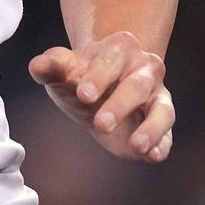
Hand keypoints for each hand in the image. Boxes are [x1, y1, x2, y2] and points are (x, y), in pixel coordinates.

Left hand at [29, 32, 173, 161]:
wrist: (101, 88)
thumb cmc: (81, 76)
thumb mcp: (64, 70)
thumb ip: (52, 66)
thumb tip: (37, 65)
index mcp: (120, 48)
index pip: (111, 60)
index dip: (98, 77)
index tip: (83, 94)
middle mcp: (145, 69)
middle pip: (138, 85)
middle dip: (120, 104)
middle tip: (101, 124)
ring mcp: (157, 96)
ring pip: (162, 109)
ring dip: (152, 128)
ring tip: (137, 145)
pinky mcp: (161, 121)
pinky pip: (167, 133)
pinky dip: (162, 144)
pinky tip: (152, 156)